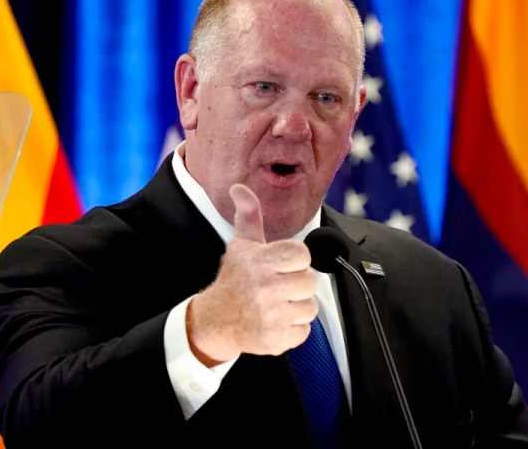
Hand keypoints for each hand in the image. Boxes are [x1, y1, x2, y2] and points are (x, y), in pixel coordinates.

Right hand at [186, 183, 318, 365]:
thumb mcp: (241, 244)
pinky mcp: (275, 339)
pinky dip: (293, 328)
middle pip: (310, 282)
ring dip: (297, 306)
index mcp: (261, 261)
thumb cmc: (235, 279)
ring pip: (309, 308)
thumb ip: (248, 214)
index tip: (282, 263)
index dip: (296, 259)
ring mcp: (271, 316)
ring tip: (278, 303)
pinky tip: (276, 320)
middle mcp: (266, 288)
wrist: (217, 320)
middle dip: (298, 283)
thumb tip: (240, 188)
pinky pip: (304, 330)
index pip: (303, 255)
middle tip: (280, 285)